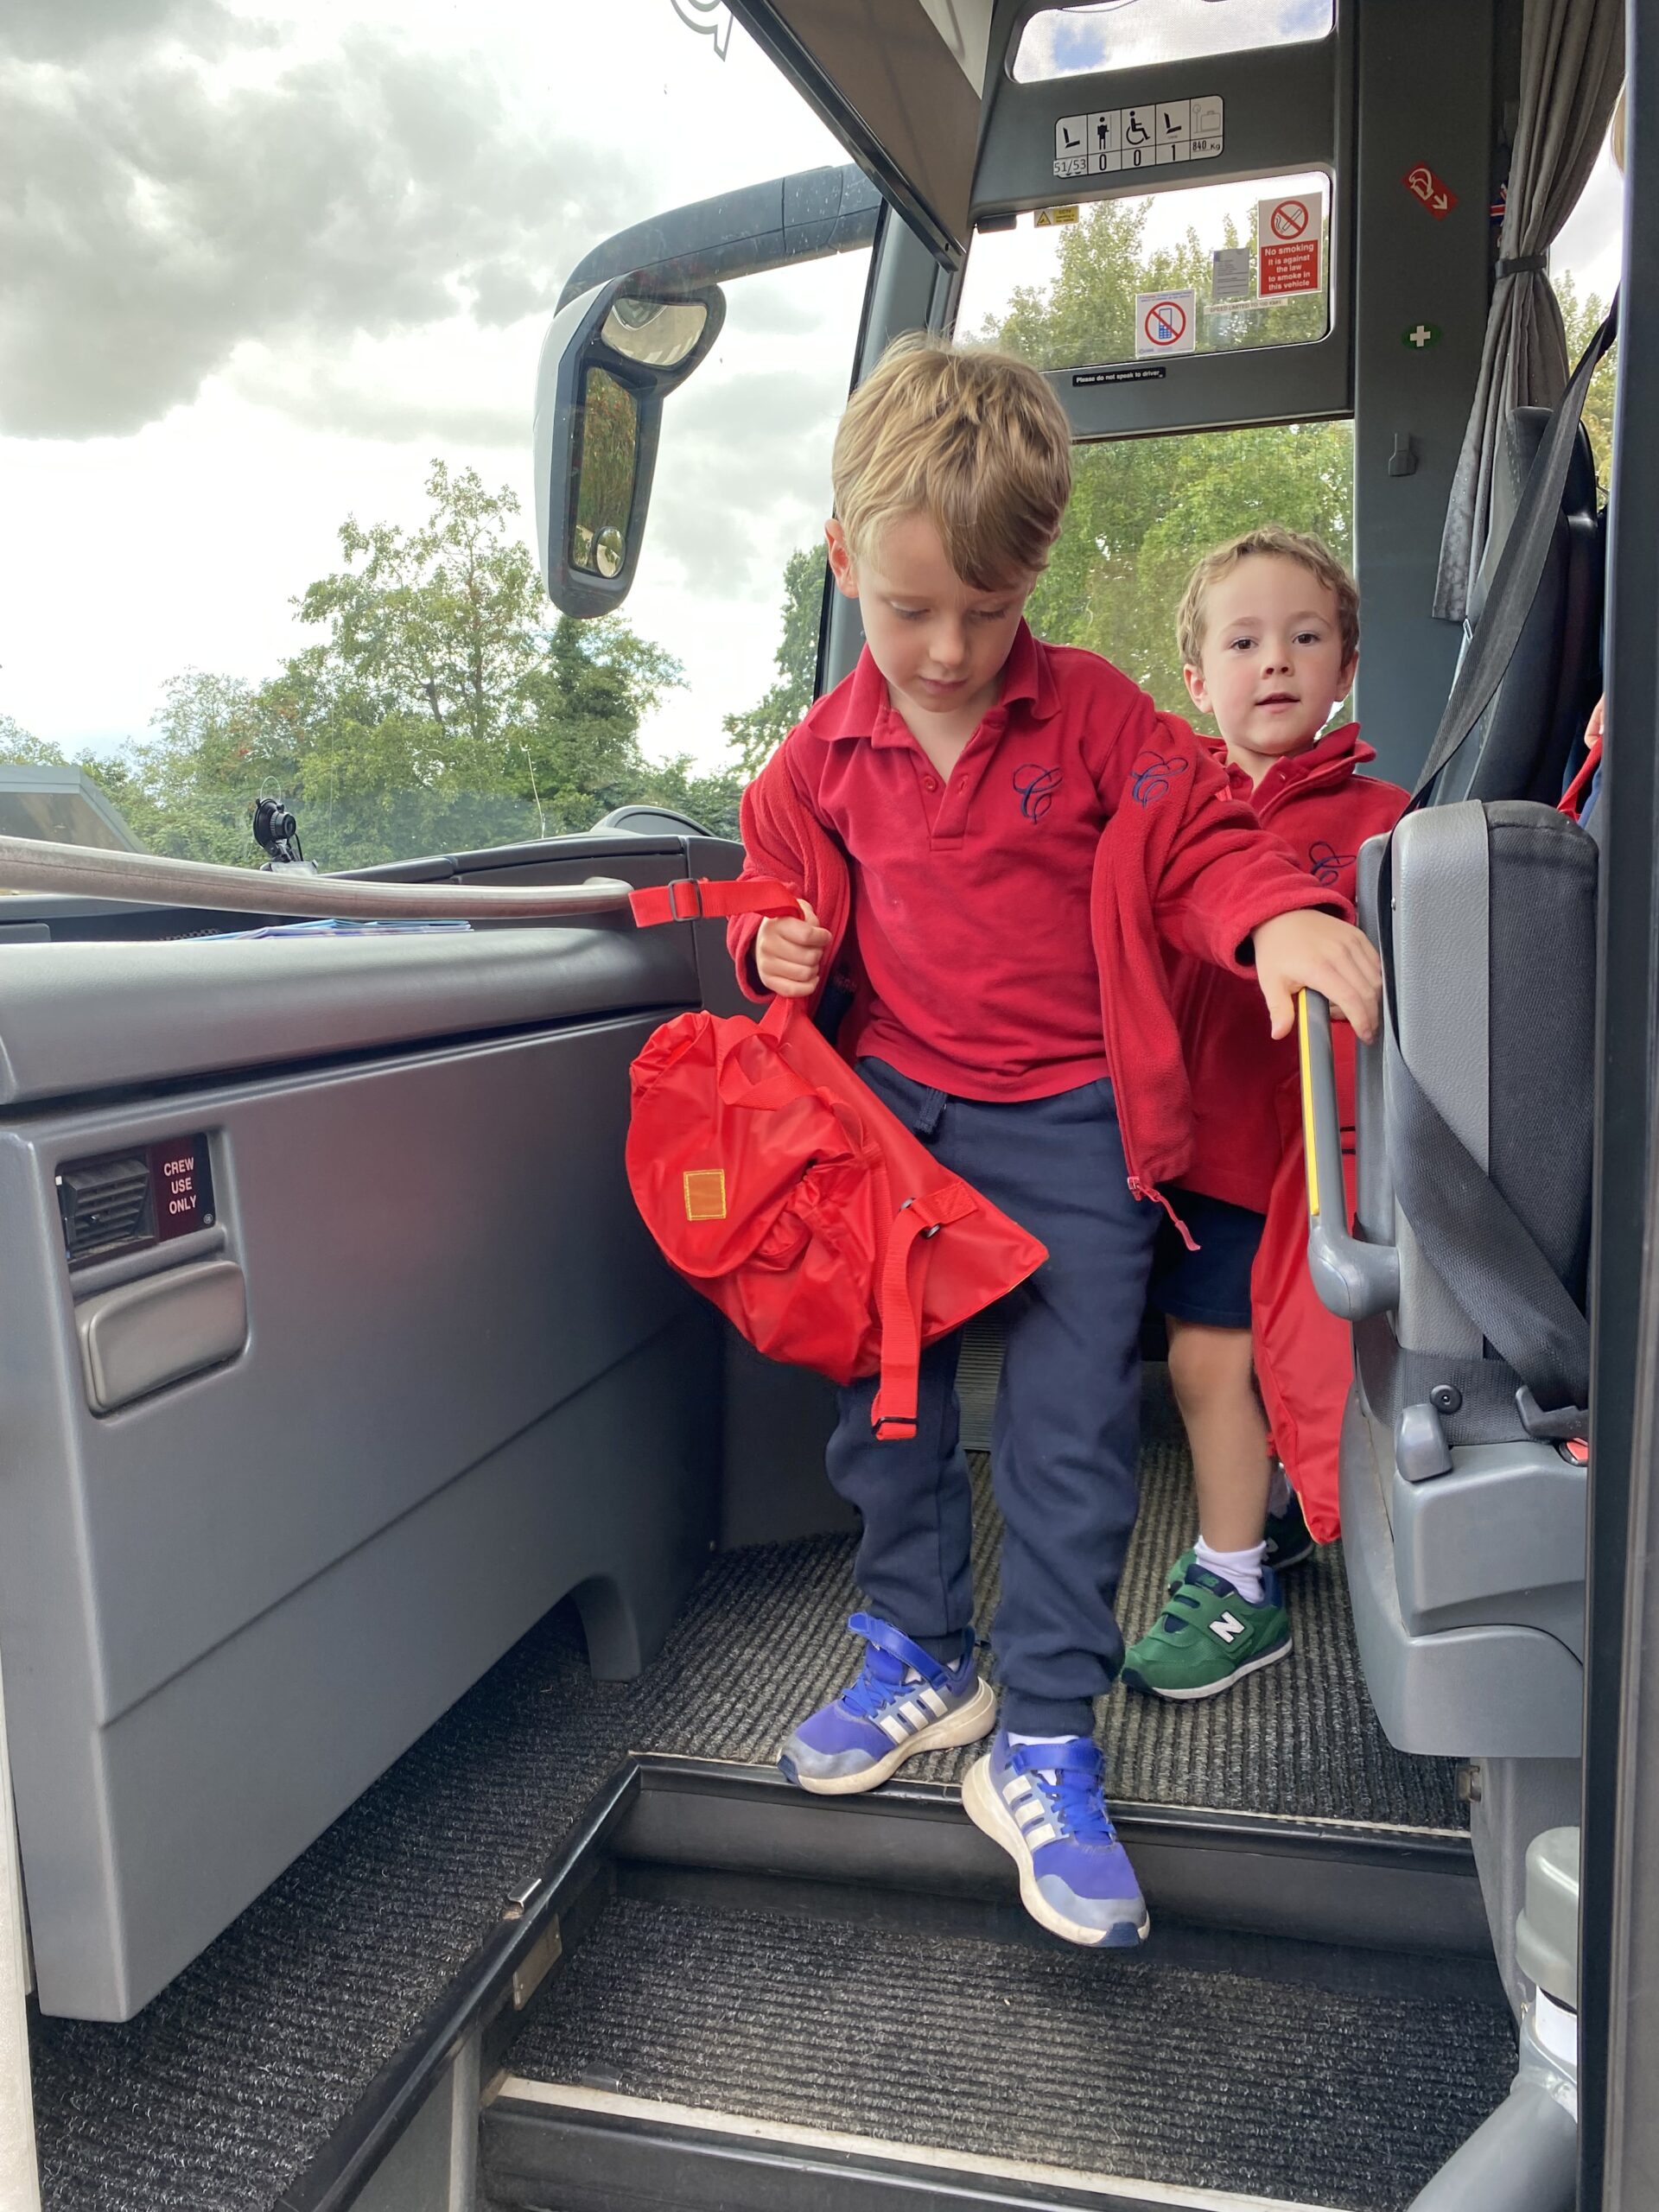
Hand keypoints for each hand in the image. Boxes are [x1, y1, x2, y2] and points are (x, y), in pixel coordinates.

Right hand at [756, 900, 829, 997]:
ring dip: (814, 968)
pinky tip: (811, 977)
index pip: (808, 936)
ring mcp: (765, 965)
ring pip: (805, 974)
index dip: (822, 937)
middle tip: (814, 949)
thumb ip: (810, 918)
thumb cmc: (788, 924)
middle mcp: (767, 945)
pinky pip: (794, 991)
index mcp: (775, 924)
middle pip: (809, 957)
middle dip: (818, 953)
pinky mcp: (767, 981)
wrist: (765, 938)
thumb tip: (818, 934)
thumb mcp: (799, 912)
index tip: (824, 936)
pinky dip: (808, 986)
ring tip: (809, 961)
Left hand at [1251, 909, 1381, 1043]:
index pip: (1350, 999)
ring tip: (1358, 1010)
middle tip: (1367, 1030)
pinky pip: (1376, 964)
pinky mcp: (1358, 936)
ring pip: (1376, 979)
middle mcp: (1339, 953)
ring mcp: (1351, 943)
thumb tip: (1279, 1033)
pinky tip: (1361, 991)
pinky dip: (1374, 982)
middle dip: (1372, 1016)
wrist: (1282, 915)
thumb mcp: (1270, 982)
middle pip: (1368, 992)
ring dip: (1373, 1000)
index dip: (1362, 1020)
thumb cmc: (1277, 949)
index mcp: (1318, 966)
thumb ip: (1279, 1009)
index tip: (1365, 1035)